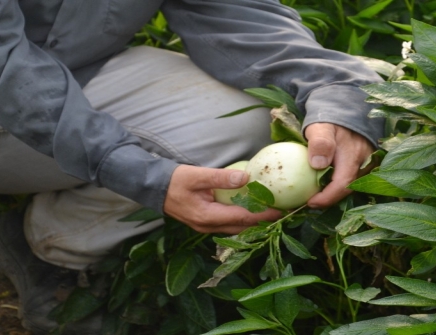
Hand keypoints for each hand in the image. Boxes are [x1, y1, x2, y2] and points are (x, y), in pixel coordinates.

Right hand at [163, 165, 282, 233]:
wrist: (153, 188)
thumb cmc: (174, 180)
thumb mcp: (196, 175)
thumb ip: (220, 177)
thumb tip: (246, 177)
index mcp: (207, 217)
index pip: (242, 218)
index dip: (263, 215)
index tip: (280, 210)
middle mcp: (208, 227)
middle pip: (242, 228)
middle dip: (262, 222)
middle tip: (282, 213)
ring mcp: (205, 227)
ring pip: (236, 229)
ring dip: (253, 223)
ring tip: (271, 214)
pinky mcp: (205, 223)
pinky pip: (229, 226)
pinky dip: (242, 220)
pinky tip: (252, 212)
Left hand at [305, 123, 374, 208]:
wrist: (346, 112)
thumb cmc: (331, 120)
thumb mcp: (322, 127)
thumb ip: (320, 142)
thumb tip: (318, 164)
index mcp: (353, 156)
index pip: (342, 185)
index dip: (327, 198)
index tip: (310, 202)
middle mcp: (364, 164)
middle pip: (346, 190)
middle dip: (328, 200)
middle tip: (308, 202)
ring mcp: (365, 166)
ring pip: (349, 187)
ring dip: (332, 194)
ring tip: (313, 196)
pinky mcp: (362, 166)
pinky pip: (350, 180)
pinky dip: (335, 186)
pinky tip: (321, 187)